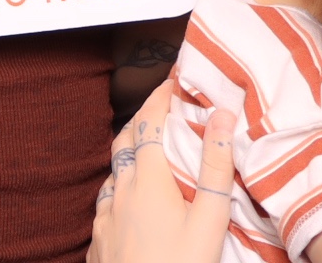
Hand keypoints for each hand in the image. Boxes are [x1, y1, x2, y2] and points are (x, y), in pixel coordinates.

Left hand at [89, 84, 234, 262]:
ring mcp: (104, 218)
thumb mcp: (210, 220)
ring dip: (131, 154)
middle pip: (125, 140)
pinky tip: (133, 202)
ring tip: (152, 153)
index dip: (162, 96)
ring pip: (114, 172)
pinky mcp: (98, 242)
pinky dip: (122, 188)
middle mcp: (118, 192)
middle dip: (144, 118)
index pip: (150, 121)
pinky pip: (107, 203)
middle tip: (165, 108)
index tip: (176, 79)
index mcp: (146, 180)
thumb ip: (217, 167)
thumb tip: (223, 114)